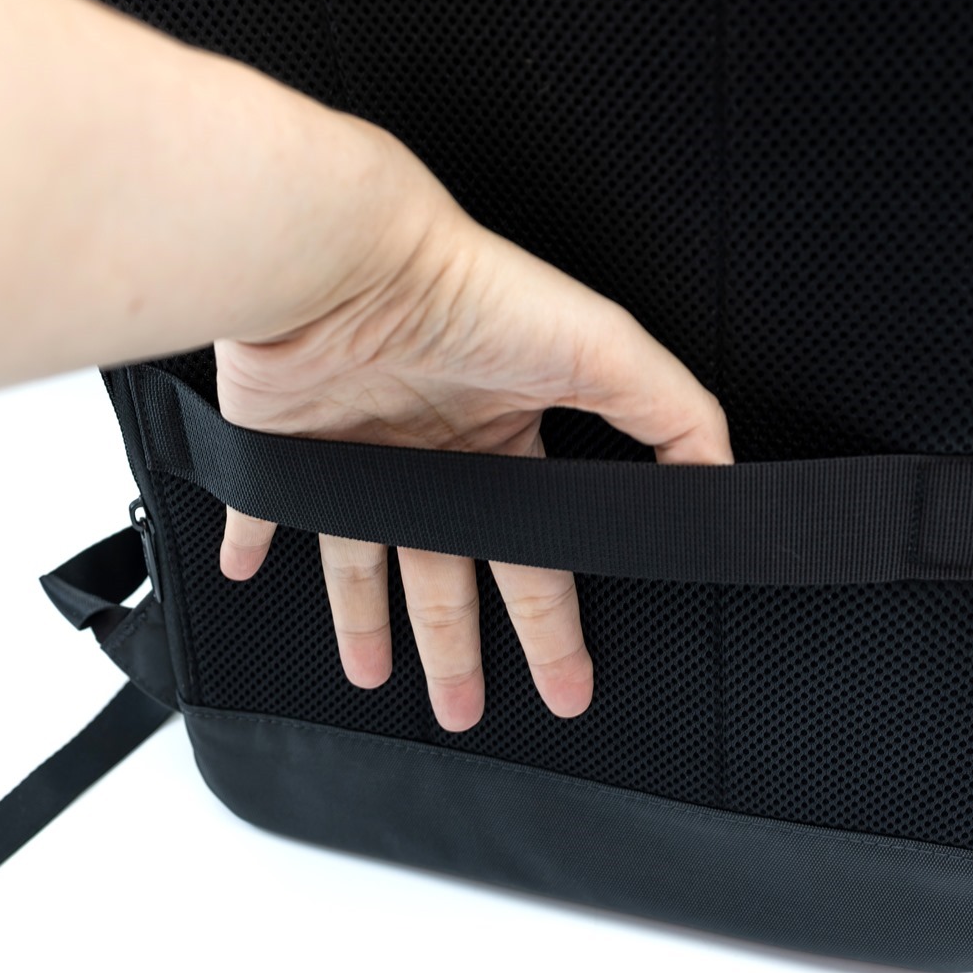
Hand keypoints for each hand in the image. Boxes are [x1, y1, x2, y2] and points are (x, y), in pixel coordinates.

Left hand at [215, 127, 731, 730]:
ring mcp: (350, 455)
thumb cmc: (472, 294)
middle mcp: (426, 459)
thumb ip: (673, 415)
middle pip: (446, 579)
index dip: (549, 625)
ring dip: (365, 625)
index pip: (531, 557)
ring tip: (374, 682)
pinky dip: (252, 542)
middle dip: (460, 651)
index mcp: (501, 444)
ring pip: (359, 565)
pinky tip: (249, 572)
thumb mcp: (604, 353)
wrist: (351, 260)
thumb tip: (723, 477)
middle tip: (468, 713)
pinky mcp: (279, 447)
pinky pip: (260, 509)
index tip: (567, 684)